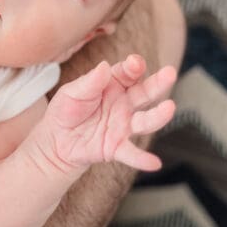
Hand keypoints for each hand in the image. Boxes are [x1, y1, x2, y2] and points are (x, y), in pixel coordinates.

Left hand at [40, 54, 175, 171]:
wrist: (56, 139)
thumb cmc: (66, 110)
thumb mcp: (72, 92)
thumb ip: (89, 82)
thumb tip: (104, 66)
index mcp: (113, 85)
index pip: (128, 73)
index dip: (133, 67)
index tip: (135, 63)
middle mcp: (124, 104)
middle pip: (145, 93)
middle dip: (158, 83)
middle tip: (170, 73)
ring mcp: (123, 126)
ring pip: (145, 121)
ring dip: (158, 116)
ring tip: (169, 108)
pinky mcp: (117, 147)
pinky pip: (131, 153)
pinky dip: (142, 159)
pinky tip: (154, 163)